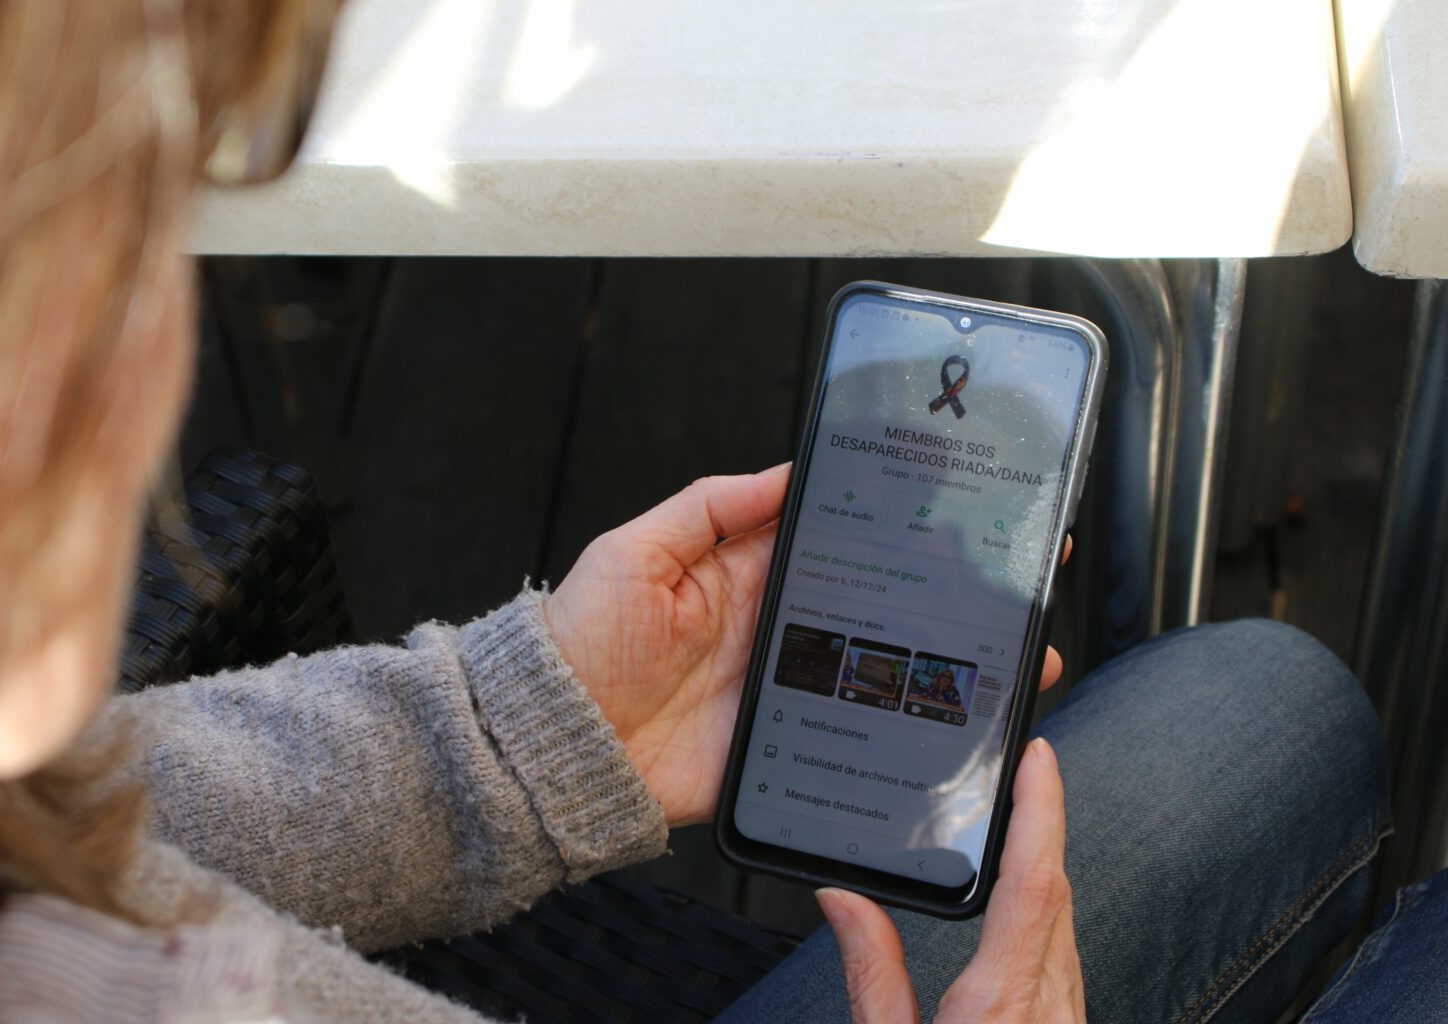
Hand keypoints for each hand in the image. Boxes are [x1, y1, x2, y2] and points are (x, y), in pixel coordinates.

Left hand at [544, 466, 1071, 826]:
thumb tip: (784, 471)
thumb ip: (710, 506)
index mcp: (744, 572)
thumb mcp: (636, 550)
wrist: (554, 744)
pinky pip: (853, 732)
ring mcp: (785, 686)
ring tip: (1012, 650)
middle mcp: (775, 626)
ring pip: (878, 666)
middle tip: (1011, 574)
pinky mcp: (785, 742)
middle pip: (873, 601)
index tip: (948, 503)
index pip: (832, 536)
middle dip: (940, 589)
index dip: (888, 521)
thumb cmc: (579, 640)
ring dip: (941, 659)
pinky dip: (903, 727)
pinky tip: (954, 718)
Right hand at [816, 738, 1085, 1022]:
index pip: (1034, 883)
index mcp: (1001, 1004)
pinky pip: (1063, 956)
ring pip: (1066, 922)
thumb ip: (872, 976)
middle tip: (1018, 768)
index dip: (1040, 809)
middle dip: (1038, 823)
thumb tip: (844, 898)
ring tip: (1019, 818)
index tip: (1036, 757)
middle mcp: (1048, 1005)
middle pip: (1056, 892)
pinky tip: (1024, 902)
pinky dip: (1045, 912)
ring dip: (1044, 865)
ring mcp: (1067, 1017)